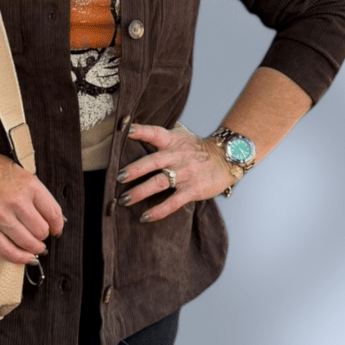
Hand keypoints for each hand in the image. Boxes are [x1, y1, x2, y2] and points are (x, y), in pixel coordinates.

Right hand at [0, 141, 64, 263]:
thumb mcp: (20, 171)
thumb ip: (34, 192)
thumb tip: (48, 212)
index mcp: (28, 185)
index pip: (53, 213)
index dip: (58, 224)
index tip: (57, 228)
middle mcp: (16, 201)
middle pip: (41, 230)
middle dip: (44, 235)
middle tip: (42, 233)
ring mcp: (1, 215)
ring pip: (28, 243)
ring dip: (35, 247)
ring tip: (35, 245)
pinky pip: (7, 250)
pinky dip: (20, 258)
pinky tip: (25, 257)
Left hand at [117, 122, 235, 221]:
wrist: (225, 159)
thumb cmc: (197, 148)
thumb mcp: (181, 135)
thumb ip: (161, 134)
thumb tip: (134, 127)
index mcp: (173, 141)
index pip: (154, 133)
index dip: (141, 130)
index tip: (126, 130)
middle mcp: (177, 156)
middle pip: (153, 162)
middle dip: (134, 170)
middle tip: (118, 177)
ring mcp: (185, 174)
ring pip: (159, 183)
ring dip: (140, 192)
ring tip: (124, 200)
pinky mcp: (192, 190)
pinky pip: (173, 203)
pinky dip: (158, 211)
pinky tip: (145, 217)